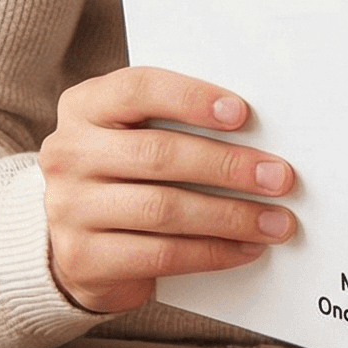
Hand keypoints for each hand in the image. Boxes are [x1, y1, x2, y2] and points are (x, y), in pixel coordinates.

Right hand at [39, 67, 295, 314]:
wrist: (70, 238)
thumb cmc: (124, 172)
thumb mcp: (135, 134)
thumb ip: (177, 123)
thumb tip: (260, 133)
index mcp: (85, 106)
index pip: (138, 89)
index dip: (192, 98)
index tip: (242, 113)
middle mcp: (67, 153)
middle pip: (158, 154)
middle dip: (228, 166)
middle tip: (279, 177)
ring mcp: (68, 208)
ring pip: (163, 209)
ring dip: (230, 217)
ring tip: (276, 221)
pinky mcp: (81, 259)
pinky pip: (160, 255)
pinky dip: (212, 253)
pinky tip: (245, 248)